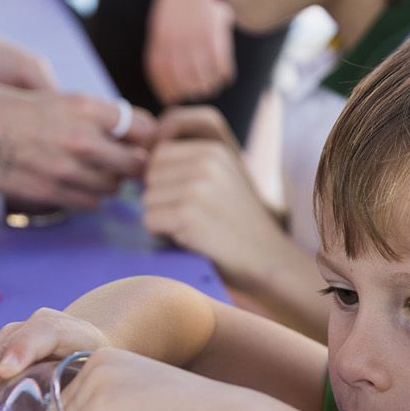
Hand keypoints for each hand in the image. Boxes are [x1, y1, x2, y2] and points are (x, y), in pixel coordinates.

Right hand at [0, 78, 155, 208]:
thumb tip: (117, 132)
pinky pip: (88, 203)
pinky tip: (73, 185)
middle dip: (135, 166)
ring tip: (92, 172)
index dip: (147, 138)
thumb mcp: (50, 97)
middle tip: (125, 165)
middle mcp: (83, 138)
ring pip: (114, 188)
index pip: (145, 129)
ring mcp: (66, 169)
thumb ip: (87, 116)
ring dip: (109, 183)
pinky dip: (87, 197)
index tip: (140, 142)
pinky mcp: (48, 192)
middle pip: (138, 165)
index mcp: (85, 107)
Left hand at [142, 106, 290, 286]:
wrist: (268, 260)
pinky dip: (162, 234)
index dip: (165, 180)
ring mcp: (196, 189)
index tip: (188, 200)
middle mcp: (205, 163)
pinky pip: (149, 221)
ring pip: (147, 199)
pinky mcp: (187, 216)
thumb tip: (141, 158)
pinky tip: (189, 239)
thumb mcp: (223, 178)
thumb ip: (190, 163)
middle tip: (191, 217)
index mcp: (214, 150)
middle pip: (150, 176)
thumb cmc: (238, 224)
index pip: (160, 154)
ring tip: (193, 228)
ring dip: (162, 218)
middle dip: (161, 198)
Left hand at [144, 0, 234, 105]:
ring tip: (212, 84)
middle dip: (190, 92)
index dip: (167, 92)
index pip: (161, 77)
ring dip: (209, 86)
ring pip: (204, 79)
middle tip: (196, 91)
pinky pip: (222, 68)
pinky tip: (224, 74)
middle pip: (184, 83)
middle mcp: (177, 43)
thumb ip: (161, 48)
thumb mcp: (160, 23)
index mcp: (161, 39)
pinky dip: (224, 75)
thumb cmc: (177, 0)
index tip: (173, 99)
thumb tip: (163, 78)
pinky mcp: (216, 37)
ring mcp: (197, 41)